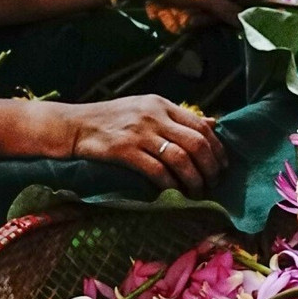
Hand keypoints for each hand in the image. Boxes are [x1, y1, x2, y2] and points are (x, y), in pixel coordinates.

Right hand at [68, 94, 226, 194]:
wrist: (75, 125)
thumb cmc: (112, 120)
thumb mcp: (147, 110)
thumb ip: (178, 118)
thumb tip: (212, 124)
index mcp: (161, 104)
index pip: (201, 126)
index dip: (217, 149)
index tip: (222, 166)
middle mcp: (153, 116)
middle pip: (196, 143)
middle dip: (210, 167)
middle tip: (213, 183)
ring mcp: (139, 132)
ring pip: (180, 158)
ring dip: (194, 180)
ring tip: (197, 192)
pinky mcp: (125, 150)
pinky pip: (157, 171)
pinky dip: (170, 185)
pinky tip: (174, 193)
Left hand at [124, 0, 269, 26]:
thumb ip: (227, 10)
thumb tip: (247, 23)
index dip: (266, 2)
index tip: (279, 16)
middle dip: (231, 14)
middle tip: (212, 20)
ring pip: (227, 7)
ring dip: (215, 18)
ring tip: (197, 18)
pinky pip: (215, 9)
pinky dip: (207, 17)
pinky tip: (195, 19)